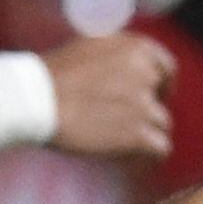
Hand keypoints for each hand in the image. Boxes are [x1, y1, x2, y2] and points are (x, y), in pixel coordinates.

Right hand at [44, 32, 176, 161]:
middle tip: (129, 121)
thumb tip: (134, 68)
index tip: (155, 96)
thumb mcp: (90, 46)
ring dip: (146, 131)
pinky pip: (161, 148)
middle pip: (162, 97)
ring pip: (162, 124)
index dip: (163, 84)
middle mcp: (144, 73)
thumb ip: (118, 55)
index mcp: (134, 48)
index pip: (166, 67)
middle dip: (150, 109)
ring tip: (120, 139)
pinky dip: (151, 154)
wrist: (35, 100)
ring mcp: (143, 104)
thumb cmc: (52, 75)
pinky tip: (136, 157)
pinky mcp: (137, 134)